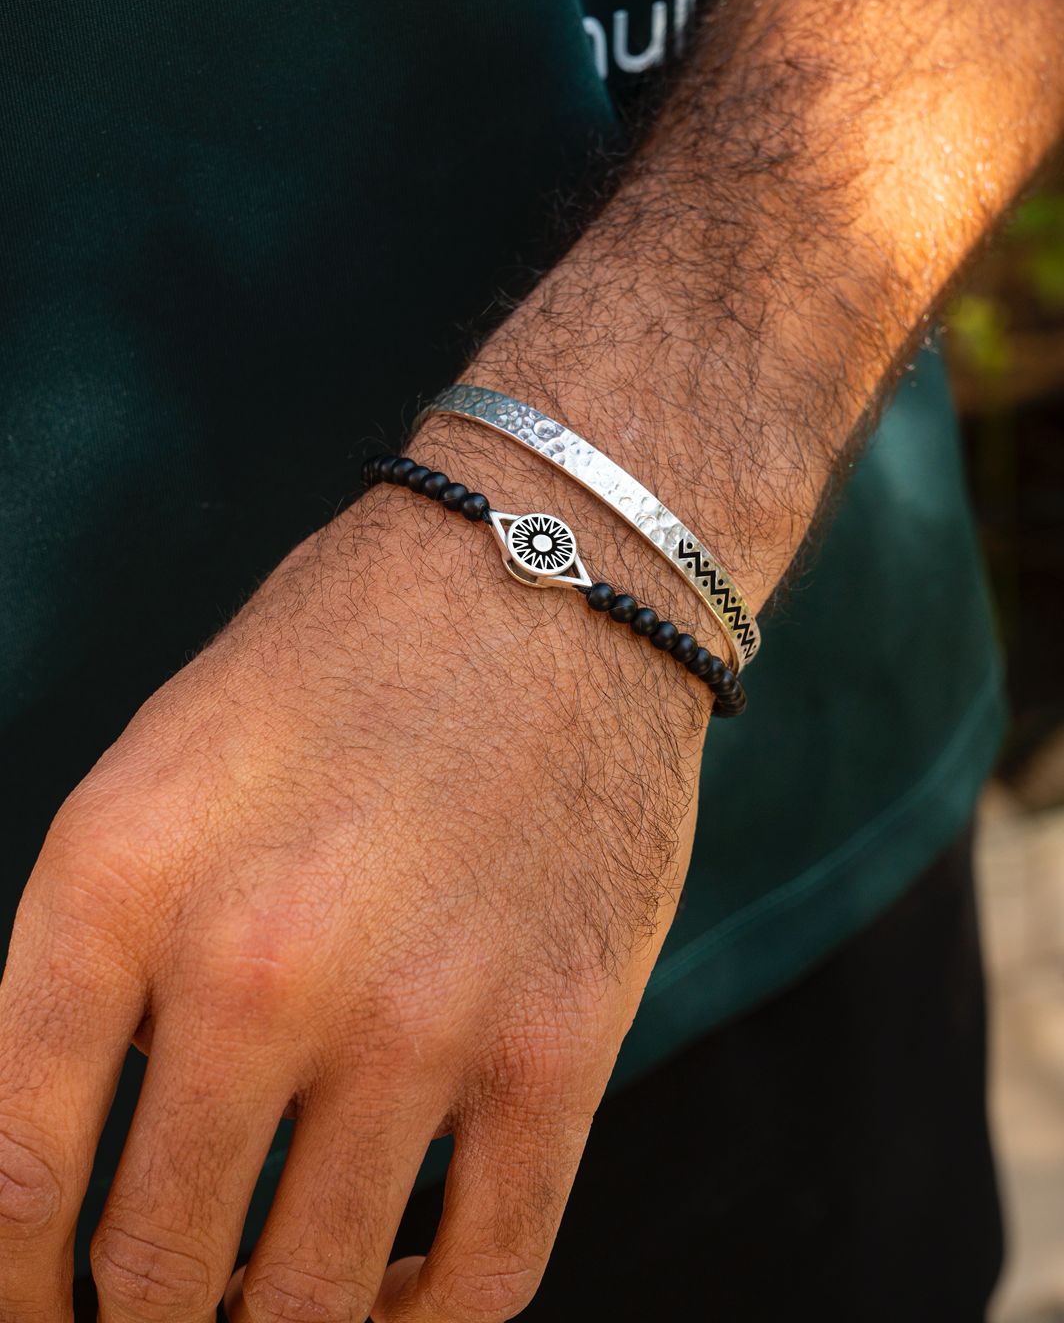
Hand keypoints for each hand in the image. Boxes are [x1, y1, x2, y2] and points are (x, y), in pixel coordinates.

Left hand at [0, 422, 712, 1321]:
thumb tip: (77, 1150)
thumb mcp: (162, 764)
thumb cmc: (344, 660)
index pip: (9, 1172)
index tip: (33, 1312)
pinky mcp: (559, 1046)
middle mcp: (258, 961)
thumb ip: (101, 956)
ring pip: (312, 1305)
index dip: (6, 1288)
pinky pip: (481, 1278)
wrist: (553, 573)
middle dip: (135, 1322)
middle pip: (155, 1265)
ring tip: (262, 1309)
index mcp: (123, 875)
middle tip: (147, 1316)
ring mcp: (420, 1016)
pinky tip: (394, 1292)